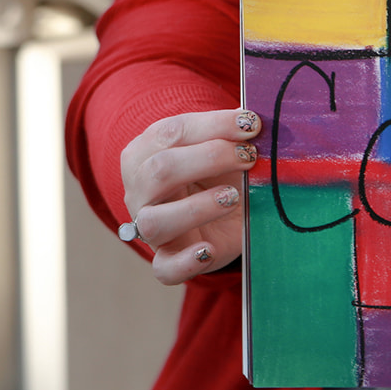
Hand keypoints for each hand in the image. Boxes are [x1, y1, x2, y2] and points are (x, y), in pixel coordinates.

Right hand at [119, 108, 261, 284]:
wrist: (221, 216)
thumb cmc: (216, 173)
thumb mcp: (221, 149)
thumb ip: (231, 135)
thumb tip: (251, 120)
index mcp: (144, 153)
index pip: (171, 133)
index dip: (213, 126)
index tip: (251, 125)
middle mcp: (139, 190)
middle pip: (159, 171)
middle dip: (209, 158)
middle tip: (248, 156)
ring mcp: (147, 228)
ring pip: (155, 221)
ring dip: (196, 208)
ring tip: (233, 196)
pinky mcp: (167, 260)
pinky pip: (164, 268)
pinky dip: (185, 262)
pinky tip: (208, 249)